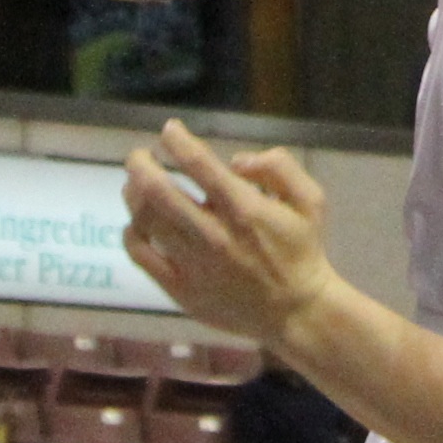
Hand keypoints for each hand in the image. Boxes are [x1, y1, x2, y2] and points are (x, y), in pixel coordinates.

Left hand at [121, 121, 336, 346]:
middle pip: (158, 190)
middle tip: (138, 156)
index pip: (198, 163)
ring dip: (133, 194)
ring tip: (135, 184)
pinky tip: (137, 224)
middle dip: (140, 164)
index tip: (169, 130)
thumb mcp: (311, 200)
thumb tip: (235, 161)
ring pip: (145, 220)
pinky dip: (131, 234)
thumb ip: (279, 166)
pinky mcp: (181, 290)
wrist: (296, 313)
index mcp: (244, 209)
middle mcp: (214, 235)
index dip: (176, 140)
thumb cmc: (302, 251)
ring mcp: (194, 265)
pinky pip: (142, 256)